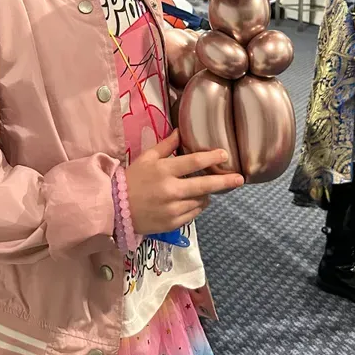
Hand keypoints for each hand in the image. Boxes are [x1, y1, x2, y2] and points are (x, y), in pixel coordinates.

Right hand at [125, 129, 243, 235]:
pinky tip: (193, 201)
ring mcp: (173, 208)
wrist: (115, 207)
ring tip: (204, 189)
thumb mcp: (147, 158)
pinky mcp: (172, 223)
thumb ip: (166, 146)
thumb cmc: (132, 179)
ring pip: (201, 201)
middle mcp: (170, 190)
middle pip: (205, 184)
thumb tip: (181, 131)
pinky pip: (194, 214)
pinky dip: (197, 206)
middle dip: (225, 181)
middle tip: (240, 179)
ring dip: (206, 194)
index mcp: (164, 170)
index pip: (194, 162)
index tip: (225, 155)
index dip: (212, 158)